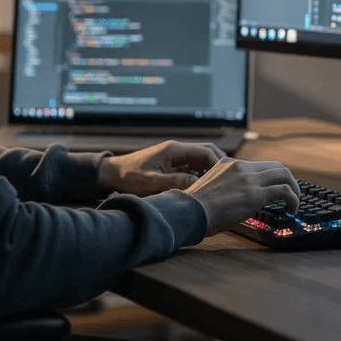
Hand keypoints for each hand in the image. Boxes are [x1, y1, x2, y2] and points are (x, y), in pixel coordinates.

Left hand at [97, 140, 225, 196]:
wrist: (110, 175)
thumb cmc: (127, 177)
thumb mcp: (152, 182)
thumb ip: (175, 182)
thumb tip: (198, 185)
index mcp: (174, 150)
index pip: (206, 151)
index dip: (219, 164)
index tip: (227, 178)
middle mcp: (177, 152)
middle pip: (207, 153)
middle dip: (220, 166)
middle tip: (230, 181)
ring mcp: (175, 159)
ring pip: (201, 162)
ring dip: (211, 172)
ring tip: (222, 186)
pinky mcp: (171, 167)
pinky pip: (192, 169)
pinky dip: (201, 177)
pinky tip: (205, 189)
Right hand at [183, 158, 298, 235]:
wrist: (189, 211)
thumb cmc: (194, 207)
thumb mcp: (209, 188)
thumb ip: (223, 187)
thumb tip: (233, 200)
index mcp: (228, 164)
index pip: (258, 165)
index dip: (271, 178)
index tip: (274, 190)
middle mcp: (241, 167)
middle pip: (276, 166)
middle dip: (287, 181)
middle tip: (290, 196)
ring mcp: (249, 179)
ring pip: (284, 175)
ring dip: (294, 189)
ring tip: (294, 203)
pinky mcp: (255, 194)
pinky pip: (285, 191)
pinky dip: (293, 200)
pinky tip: (292, 210)